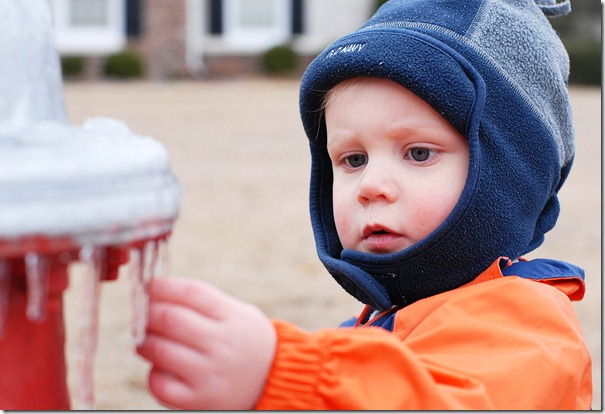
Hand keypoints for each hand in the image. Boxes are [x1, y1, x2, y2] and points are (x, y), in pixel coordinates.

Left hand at [136, 277, 276, 409]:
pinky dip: (153, 373)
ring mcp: (211, 373)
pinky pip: (160, 384)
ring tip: (146, 340)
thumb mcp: (237, 312)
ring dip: (144, 341)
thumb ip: (203, 302)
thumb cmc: (244, 339)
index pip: (190, 292)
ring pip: (159, 350)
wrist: (272, 379)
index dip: (162, 286)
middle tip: (143, 314)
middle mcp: (223, 344)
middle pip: (170, 319)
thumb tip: (155, 292)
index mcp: (233, 316)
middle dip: (147, 313)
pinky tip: (161, 367)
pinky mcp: (200, 399)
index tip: (149, 286)